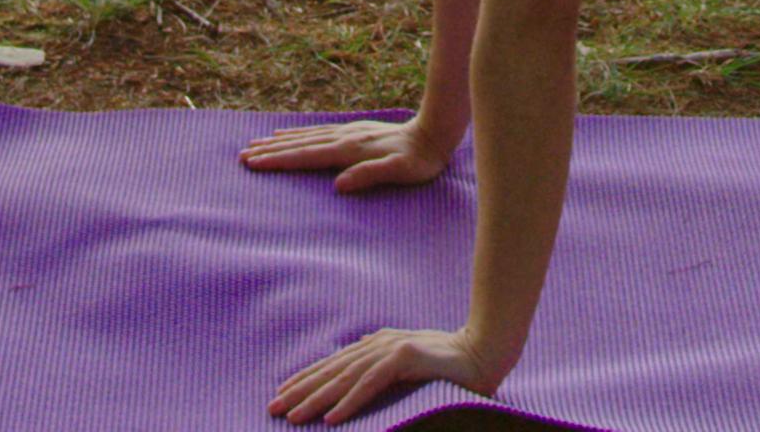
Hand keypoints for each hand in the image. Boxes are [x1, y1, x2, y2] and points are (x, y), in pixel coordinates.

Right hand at [238, 115, 454, 193]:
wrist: (433, 133)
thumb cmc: (419, 161)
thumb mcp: (400, 173)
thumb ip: (370, 176)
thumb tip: (338, 185)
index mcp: (349, 151)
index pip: (306, 156)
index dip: (279, 160)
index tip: (253, 163)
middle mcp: (343, 138)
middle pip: (298, 144)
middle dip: (269, 151)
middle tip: (241, 155)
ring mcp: (346, 132)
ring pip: (304, 136)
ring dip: (278, 141)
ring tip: (255, 143)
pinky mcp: (351, 131)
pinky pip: (315, 132)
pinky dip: (296, 133)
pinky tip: (286, 133)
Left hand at [270, 326, 501, 424]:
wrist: (487, 352)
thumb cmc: (451, 366)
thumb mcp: (410, 366)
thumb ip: (385, 369)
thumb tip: (360, 377)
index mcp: (378, 343)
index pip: (334, 364)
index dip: (306, 379)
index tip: (282, 396)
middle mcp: (380, 342)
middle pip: (332, 370)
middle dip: (300, 390)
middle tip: (273, 408)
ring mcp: (392, 348)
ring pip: (344, 378)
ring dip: (316, 399)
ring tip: (293, 417)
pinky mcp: (406, 357)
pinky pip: (370, 384)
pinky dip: (349, 402)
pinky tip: (331, 417)